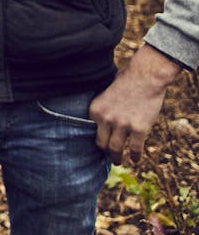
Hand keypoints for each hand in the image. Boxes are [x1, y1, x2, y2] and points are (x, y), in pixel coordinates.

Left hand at [89, 45, 181, 163]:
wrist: (146, 77)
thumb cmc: (126, 82)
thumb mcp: (105, 94)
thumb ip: (103, 109)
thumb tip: (103, 124)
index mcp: (95, 110)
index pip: (91, 131)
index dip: (98, 138)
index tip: (101, 144)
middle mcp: (106, 119)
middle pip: (101, 143)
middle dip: (105, 152)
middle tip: (109, 156)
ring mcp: (122, 125)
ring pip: (115, 149)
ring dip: (117, 158)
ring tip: (118, 160)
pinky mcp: (139, 128)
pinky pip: (135, 148)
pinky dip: (135, 156)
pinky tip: (135, 159)